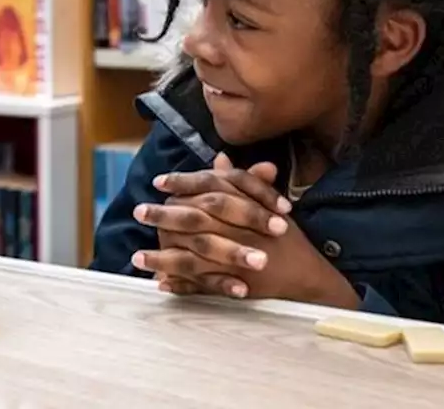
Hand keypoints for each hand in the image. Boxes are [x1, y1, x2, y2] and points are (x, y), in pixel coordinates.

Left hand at [133, 154, 358, 307]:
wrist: (308, 276)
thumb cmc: (284, 237)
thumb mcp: (266, 204)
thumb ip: (241, 182)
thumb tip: (218, 158)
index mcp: (247, 208)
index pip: (211, 188)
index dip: (183, 183)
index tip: (158, 182)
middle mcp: (241, 231)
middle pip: (196, 218)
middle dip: (164, 215)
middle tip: (138, 211)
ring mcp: (237, 260)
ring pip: (194, 256)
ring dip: (163, 258)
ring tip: (136, 256)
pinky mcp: (236, 285)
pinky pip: (203, 285)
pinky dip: (181, 286)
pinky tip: (159, 284)